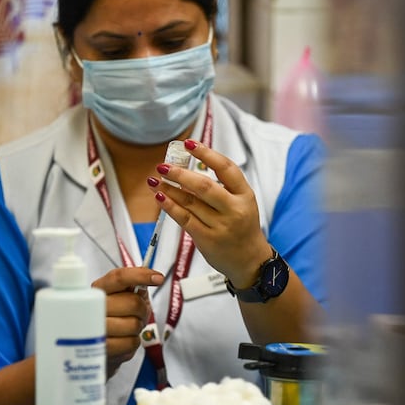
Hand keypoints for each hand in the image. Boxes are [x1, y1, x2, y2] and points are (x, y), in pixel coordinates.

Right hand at [91, 267, 163, 377]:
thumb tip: (150, 281)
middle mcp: (93, 307)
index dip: (140, 275)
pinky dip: (133, 342)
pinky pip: (131, 343)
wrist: (95, 346)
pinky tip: (123, 339)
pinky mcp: (101, 349)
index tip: (158, 278)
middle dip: (142, 310)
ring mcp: (94, 329)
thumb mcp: (121, 296)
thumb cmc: (112, 317)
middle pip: (132, 302)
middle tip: (137, 314)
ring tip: (128, 328)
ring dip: (137, 327)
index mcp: (98, 289)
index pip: (119, 277)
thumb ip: (134, 286)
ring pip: (133, 324)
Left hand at [147, 139, 271, 288]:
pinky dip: (170, 207)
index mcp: (245, 195)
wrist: (250, 260)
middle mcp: (234, 209)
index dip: (206, 154)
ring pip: (191, 203)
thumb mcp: (242, 203)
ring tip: (155, 179)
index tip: (189, 144)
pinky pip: (185, 219)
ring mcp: (221, 226)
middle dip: (180, 174)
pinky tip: (160, 197)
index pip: (226, 168)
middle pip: (204, 186)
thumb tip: (188, 169)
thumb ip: (222, 187)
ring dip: (170, 189)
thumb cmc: (242, 227)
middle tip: (163, 166)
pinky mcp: (207, 239)